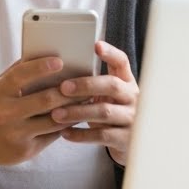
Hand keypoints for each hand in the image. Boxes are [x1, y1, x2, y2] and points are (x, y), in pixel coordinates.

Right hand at [0, 56, 85, 168]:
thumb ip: (17, 72)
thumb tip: (42, 53)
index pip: (21, 76)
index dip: (41, 67)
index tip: (60, 61)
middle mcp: (6, 113)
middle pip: (44, 100)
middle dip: (68, 91)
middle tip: (85, 82)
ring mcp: (17, 134)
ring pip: (54, 120)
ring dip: (74, 109)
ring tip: (87, 98)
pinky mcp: (26, 150)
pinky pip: (52, 135)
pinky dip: (67, 124)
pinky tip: (77, 116)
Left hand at [50, 40, 139, 164]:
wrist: (129, 143)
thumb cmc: (110, 112)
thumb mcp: (108, 95)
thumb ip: (94, 83)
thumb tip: (59, 68)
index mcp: (127, 82)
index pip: (122, 62)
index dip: (111, 53)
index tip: (96, 45)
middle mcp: (133, 97)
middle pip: (112, 85)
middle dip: (86, 85)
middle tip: (62, 87)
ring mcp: (132, 118)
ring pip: (104, 112)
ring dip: (78, 112)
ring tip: (55, 114)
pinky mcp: (126, 139)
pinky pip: (102, 135)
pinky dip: (81, 135)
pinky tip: (64, 133)